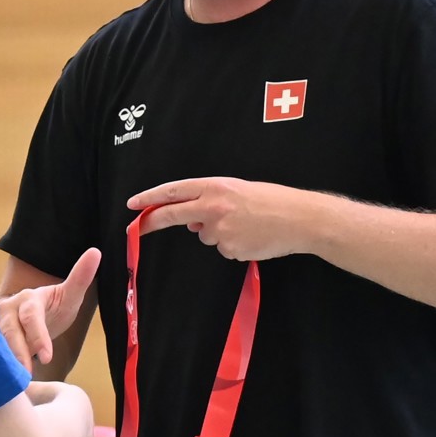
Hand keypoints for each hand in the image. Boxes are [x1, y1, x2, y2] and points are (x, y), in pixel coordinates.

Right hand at [0, 247, 102, 368]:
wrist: (29, 316)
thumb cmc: (52, 307)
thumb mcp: (69, 294)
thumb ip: (80, 277)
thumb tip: (96, 252)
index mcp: (28, 299)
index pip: (30, 317)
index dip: (37, 336)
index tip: (46, 356)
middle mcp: (6, 310)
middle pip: (9, 332)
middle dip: (17, 353)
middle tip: (26, 374)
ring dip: (2, 361)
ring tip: (10, 383)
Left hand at [129, 178, 320, 262]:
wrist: (301, 219)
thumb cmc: (273, 201)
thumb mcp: (240, 191)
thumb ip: (212, 201)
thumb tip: (191, 222)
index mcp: (216, 187)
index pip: (175, 191)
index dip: (151, 197)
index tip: (134, 203)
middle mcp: (213, 207)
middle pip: (173, 214)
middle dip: (152, 221)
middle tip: (136, 227)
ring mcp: (220, 230)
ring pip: (205, 236)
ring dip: (218, 233)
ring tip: (247, 225)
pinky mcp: (229, 249)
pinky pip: (224, 249)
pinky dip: (234, 245)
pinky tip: (253, 237)